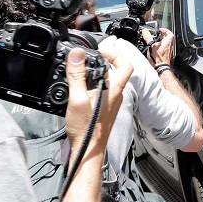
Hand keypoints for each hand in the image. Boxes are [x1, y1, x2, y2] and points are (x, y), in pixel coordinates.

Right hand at [64, 47, 132, 161]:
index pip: (125, 65)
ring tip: (80, 71)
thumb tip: (77, 54)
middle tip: (87, 59)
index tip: (102, 50)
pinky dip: (91, 85)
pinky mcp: (104, 109)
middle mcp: (116, 95)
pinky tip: (79, 88)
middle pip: (114, 72)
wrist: (88, 150)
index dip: (116, 54)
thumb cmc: (86, 129)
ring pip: (106, 82)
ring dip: (95, 74)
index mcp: (114, 90)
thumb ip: (77, 75)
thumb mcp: (78, 98)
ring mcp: (111, 103)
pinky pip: (101, 91)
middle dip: (101, 62)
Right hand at [143, 28, 173, 66]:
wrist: (160, 69)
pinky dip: (159, 48)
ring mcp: (168, 52)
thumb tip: (145, 31)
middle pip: (167, 39)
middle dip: (160, 36)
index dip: (165, 30)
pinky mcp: (165, 56)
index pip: (170, 33)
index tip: (160, 30)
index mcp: (167, 43)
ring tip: (153, 43)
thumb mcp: (151, 46)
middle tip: (155, 36)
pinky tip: (153, 50)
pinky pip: (163, 49)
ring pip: (165, 44)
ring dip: (159, 42)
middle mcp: (169, 47)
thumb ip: (148, 38)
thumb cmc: (158, 59)